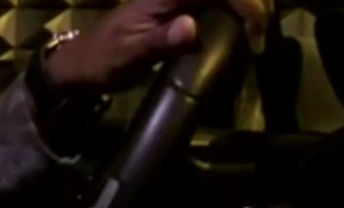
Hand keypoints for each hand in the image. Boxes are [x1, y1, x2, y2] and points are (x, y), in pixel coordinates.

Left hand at [45, 0, 273, 92]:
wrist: (79, 65)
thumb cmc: (103, 61)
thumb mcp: (130, 57)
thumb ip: (161, 41)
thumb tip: (191, 28)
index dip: (248, 7)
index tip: (256, 39)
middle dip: (254, 4)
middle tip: (265, 34)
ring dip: (244, 7)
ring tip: (258, 33)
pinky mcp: (174, 9)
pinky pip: (211, 4)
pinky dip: (230, 11)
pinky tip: (240, 31)